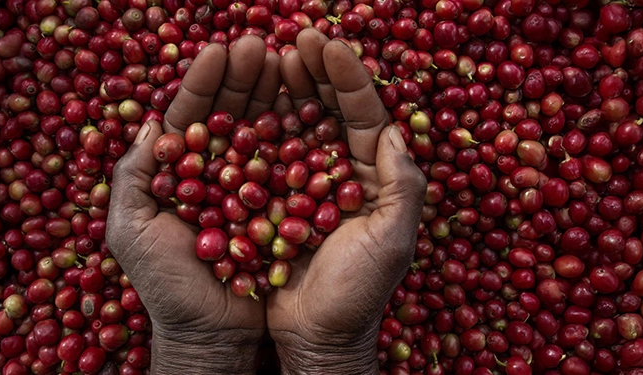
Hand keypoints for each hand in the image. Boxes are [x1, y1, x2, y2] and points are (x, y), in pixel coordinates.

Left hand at [106, 36, 280, 373]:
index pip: (190, 116)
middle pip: (230, 115)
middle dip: (243, 78)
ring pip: (263, 133)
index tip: (220, 50)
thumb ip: (133, 175)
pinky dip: (298, 138)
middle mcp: (216, 174)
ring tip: (288, 61)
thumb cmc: (166, 286)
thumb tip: (151, 123)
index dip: (203, 83)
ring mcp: (251, 189)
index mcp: (177, 174)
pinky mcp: (281, 208)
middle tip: (260, 44)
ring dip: (273, 97)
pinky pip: (290, 169)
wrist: (213, 336)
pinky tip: (309, 108)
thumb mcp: (131, 229)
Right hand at [266, 29, 427, 373]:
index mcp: (372, 174)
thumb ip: (402, 185)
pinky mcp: (269, 200)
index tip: (325, 41)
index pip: (363, 113)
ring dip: (280, 90)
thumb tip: (394, 129)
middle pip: (327, 109)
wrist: (315, 337)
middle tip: (293, 39)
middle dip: (312, 72)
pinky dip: (251, 129)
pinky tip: (240, 105)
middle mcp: (338, 171)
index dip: (347, 75)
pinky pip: (260, 156)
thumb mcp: (392, 241)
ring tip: (266, 58)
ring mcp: (301, 183)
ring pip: (291, 125)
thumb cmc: (358, 294)